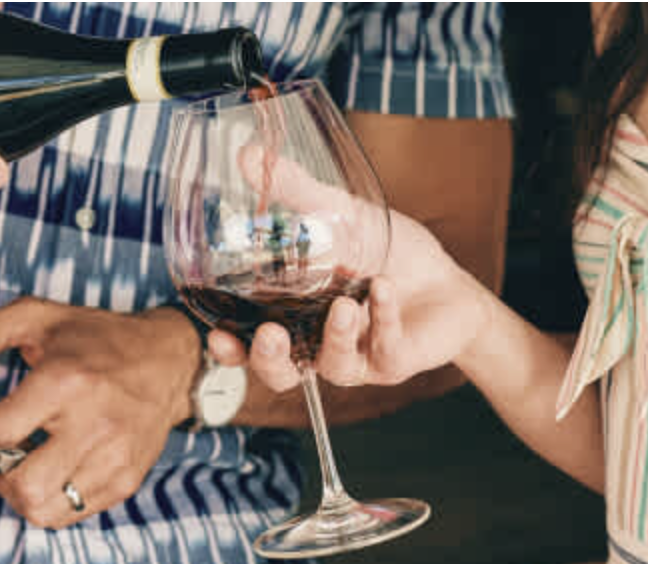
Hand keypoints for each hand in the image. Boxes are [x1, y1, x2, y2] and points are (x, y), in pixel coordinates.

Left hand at [0, 298, 200, 528]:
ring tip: (25, 463)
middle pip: (21, 486)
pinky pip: (73, 513)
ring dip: (21, 493)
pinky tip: (56, 467)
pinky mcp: (128, 477)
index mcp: (64, 380)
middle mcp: (92, 421)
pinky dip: (52, 499)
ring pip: (44, 508)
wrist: (170, 357)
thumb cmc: (99, 337)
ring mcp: (114, 455)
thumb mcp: (37, 318)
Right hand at [209, 146, 489, 390]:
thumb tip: (249, 156)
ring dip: (334, 338)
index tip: (217, 334)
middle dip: (269, 360)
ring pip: (332, 367)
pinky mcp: (393, 360)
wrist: (446, 280)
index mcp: (292, 318)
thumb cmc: (386, 255)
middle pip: (280, 374)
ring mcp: (355, 356)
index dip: (230, 349)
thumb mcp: (338, 214)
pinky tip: (385, 287)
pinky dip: (384, 317)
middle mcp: (316, 344)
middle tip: (269, 335)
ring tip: (345, 306)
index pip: (249, 343)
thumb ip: (294, 192)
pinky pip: (384, 347)